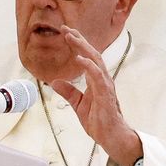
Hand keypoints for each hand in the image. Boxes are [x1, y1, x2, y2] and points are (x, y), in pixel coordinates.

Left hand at [51, 26, 142, 165]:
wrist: (110, 136)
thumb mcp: (78, 104)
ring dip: (83, 48)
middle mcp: (102, 79)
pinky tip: (80, 59)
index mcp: (96, 80)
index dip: (77, 44)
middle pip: (92, 54)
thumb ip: (69, 92)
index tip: (66, 33)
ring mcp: (105, 86)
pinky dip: (89, 66)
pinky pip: (97, 77)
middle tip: (66, 29)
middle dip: (79, 40)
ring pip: (96, 61)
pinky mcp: (105, 94)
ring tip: (72, 38)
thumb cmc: (99, 120)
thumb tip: (55, 81)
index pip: (87, 57)